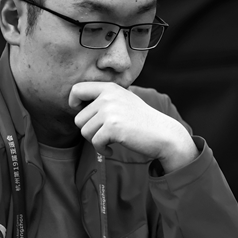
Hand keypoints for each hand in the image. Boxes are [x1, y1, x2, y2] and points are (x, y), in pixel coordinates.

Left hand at [69, 82, 197, 171]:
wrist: (163, 134)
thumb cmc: (141, 121)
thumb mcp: (123, 101)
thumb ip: (103, 99)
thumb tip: (74, 103)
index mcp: (109, 88)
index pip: (76, 90)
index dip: (74, 103)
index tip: (83, 114)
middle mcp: (108, 96)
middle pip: (78, 118)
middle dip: (89, 131)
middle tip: (104, 134)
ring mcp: (110, 111)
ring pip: (84, 132)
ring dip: (96, 141)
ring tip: (110, 140)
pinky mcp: (113, 127)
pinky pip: (95, 142)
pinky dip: (102, 150)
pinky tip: (112, 148)